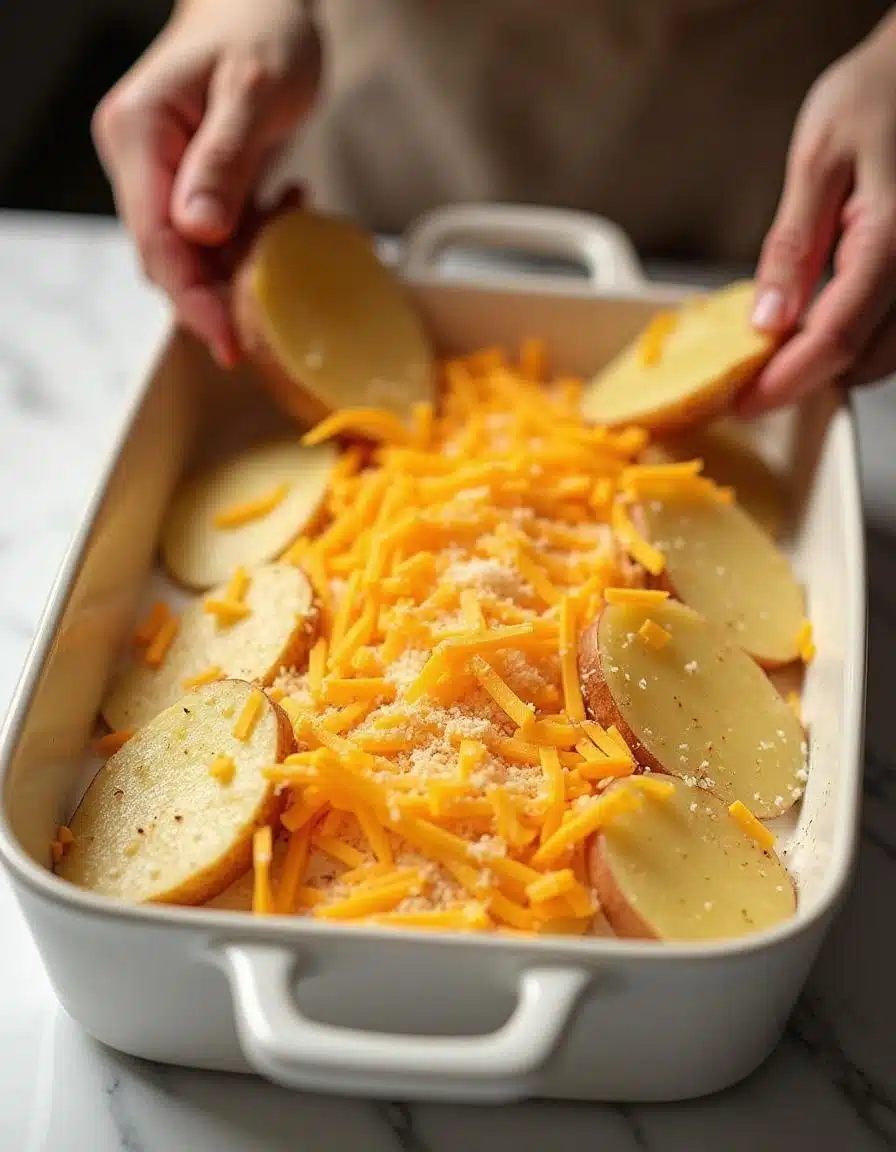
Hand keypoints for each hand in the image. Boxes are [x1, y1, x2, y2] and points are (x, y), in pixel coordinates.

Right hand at [93, 0, 319, 366]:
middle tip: (265, 332)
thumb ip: (224, 159)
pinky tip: (291, 205)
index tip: (226, 339)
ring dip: (245, 267)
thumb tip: (198, 231)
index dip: (189, 296)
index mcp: (138, 135)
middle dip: (216, 297)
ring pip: (198, 255)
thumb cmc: (263, 27)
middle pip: (171, 257)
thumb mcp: (252, 89)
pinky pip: (222, 236)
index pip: (154, 238)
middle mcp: (143, 161)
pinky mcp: (198, 184)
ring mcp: (168, 175)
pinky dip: (257, 239)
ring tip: (290, 243)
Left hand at [741, 14, 895, 416]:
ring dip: (833, 362)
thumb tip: (766, 321)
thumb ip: (792, 246)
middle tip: (751, 372)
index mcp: (892, 241)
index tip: (742, 403)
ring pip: (887, 356)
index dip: (785, 382)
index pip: (835, 340)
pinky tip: (820, 319)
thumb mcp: (817, 160)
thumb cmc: (878, 94)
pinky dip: (857, 338)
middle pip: (865, 361)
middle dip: (807, 377)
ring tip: (781, 346)